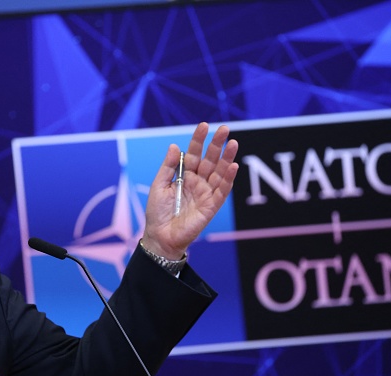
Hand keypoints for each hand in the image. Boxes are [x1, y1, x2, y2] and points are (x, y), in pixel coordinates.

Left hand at [141, 122, 237, 258]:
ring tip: (233, 143)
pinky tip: (233, 166)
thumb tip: (174, 145)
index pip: (193, 153)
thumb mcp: (159, 186)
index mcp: (184, 175)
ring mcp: (206, 193)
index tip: (204, 125)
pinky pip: (222, 191)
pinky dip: (228, 179)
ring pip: (219, 172)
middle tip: (224, 129)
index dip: (199, 140)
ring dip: (227, 158)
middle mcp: (197, 181)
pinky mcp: (212, 206)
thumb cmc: (158, 212)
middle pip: (210, 160)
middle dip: (216, 144)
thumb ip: (168, 167)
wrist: (160, 236)